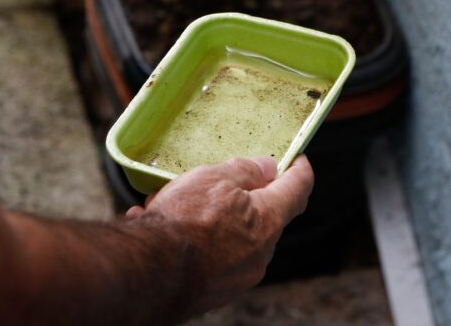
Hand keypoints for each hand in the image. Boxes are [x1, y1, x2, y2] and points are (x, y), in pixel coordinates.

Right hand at [126, 155, 313, 314]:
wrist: (151, 273)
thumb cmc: (184, 222)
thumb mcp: (214, 178)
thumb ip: (245, 170)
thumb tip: (266, 168)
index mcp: (268, 219)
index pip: (298, 189)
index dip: (299, 169)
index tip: (297, 160)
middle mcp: (261, 253)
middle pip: (263, 216)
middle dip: (242, 197)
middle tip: (215, 181)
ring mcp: (239, 275)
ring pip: (231, 236)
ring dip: (210, 219)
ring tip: (173, 205)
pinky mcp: (216, 291)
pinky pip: (210, 257)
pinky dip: (194, 242)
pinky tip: (162, 228)